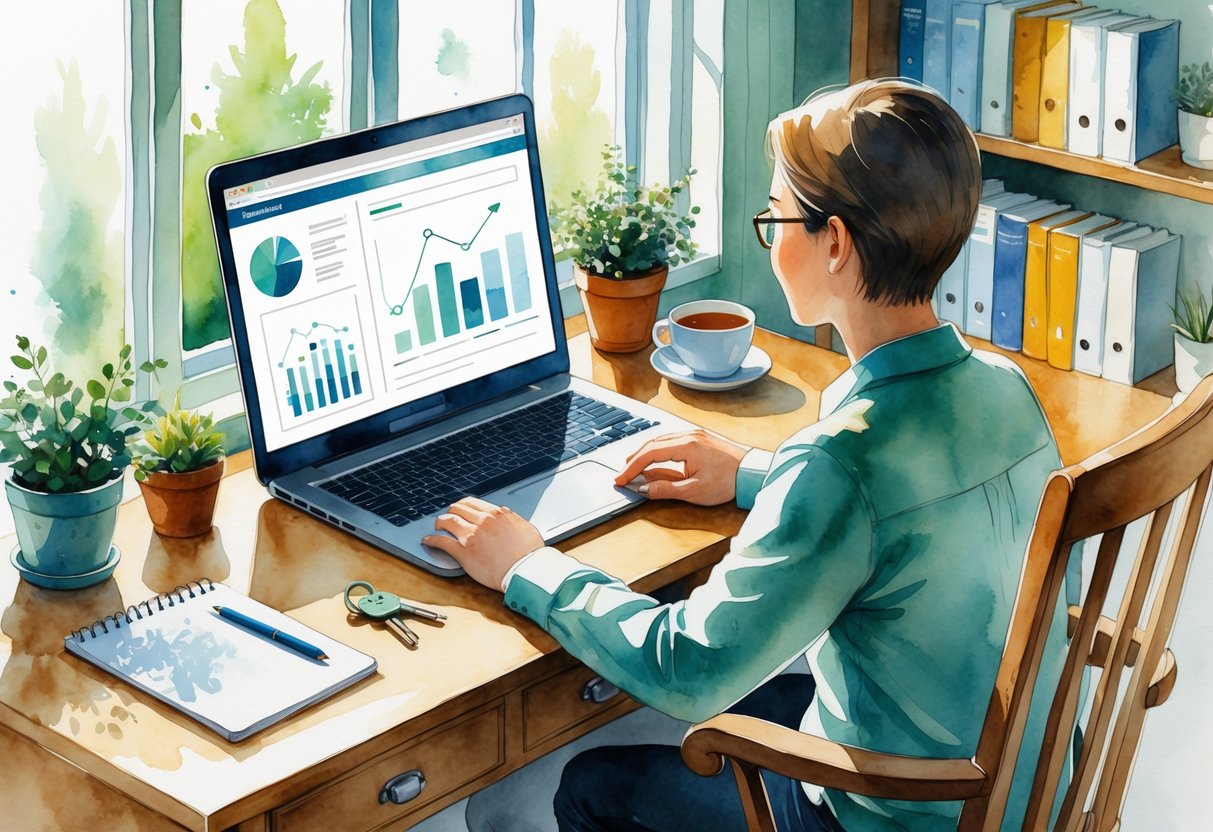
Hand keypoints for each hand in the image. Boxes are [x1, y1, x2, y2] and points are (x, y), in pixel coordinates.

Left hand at [422, 497, 543, 590]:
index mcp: (497, 514)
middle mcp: (482, 521)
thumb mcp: (525, 527)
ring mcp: (471, 536)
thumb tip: (506, 514)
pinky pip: (442, 542)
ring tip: (438, 525)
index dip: (464, 506)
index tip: (461, 509)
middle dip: (452, 512)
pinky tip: (427, 540)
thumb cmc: (530, 553)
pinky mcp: (463, 552)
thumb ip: (512, 519)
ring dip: (441, 522)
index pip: (473, 503)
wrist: (526, 571)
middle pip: (458, 509)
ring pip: (448, 521)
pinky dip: (432, 540)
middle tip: (449, 516)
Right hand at [614, 429, 747, 504]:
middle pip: (653, 443)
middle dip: (635, 459)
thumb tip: (643, 488)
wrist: (753, 473)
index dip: (632, 467)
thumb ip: (665, 488)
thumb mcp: (694, 491)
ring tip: (634, 467)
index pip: (650, 453)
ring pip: (661, 440)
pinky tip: (655, 460)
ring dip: (646, 453)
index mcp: (687, 446)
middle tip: (623, 474)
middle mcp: (689, 435)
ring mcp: (695, 435)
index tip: (621, 479)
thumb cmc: (728, 482)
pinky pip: (672, 441)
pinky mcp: (700, 439)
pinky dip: (659, 450)